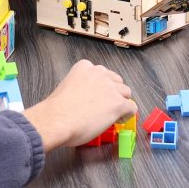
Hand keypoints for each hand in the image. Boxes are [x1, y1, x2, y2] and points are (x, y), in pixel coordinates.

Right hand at [22, 59, 136, 151]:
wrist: (56, 120)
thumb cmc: (56, 110)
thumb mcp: (66, 87)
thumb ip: (80, 86)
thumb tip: (88, 97)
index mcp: (85, 67)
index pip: (102, 74)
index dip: (102, 87)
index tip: (98, 97)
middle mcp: (99, 73)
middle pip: (117, 81)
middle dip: (113, 93)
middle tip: (105, 106)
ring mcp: (110, 88)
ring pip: (126, 93)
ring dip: (120, 103)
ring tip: (111, 114)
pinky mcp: (118, 103)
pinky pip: (132, 107)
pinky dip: (127, 115)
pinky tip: (117, 120)